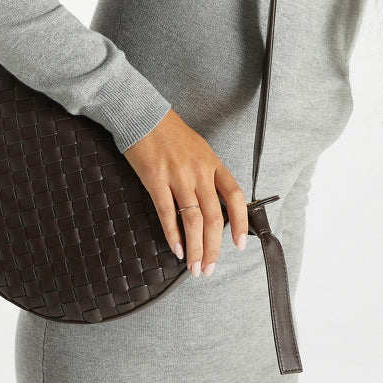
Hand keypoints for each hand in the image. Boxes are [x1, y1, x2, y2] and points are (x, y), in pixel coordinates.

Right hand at [122, 108, 248, 277]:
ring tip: (194, 267)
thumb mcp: (198, 149)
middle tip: (209, 268)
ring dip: (195, 248)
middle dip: (213, 248)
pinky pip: (167, 213)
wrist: (142, 114)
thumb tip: (213, 206)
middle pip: (214, 217)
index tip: (239, 244)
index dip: (240, 222)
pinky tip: (177, 249)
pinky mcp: (155, 179)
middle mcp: (198, 171)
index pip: (235, 196)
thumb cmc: (170, 132)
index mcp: (212, 163)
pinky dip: (173, 235)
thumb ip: (207, 175)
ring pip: (193, 220)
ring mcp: (177, 176)